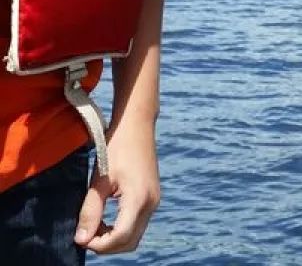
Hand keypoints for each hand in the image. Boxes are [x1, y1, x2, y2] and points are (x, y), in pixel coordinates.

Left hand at [74, 121, 159, 254]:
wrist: (136, 122)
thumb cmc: (116, 146)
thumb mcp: (100, 178)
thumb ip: (91, 210)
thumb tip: (81, 240)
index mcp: (139, 199)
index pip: (120, 237)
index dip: (99, 245)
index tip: (81, 238)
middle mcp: (151, 204)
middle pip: (130, 242)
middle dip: (107, 245)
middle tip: (86, 234)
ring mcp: (154, 200)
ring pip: (135, 235)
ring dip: (114, 238)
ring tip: (94, 226)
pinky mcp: (152, 197)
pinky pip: (138, 223)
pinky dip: (122, 228)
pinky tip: (106, 218)